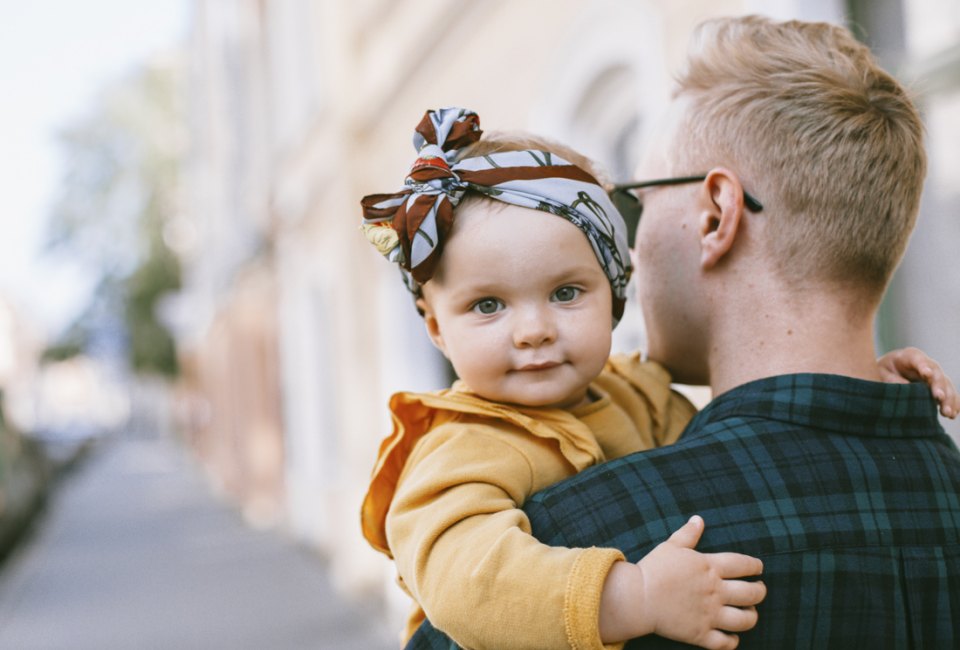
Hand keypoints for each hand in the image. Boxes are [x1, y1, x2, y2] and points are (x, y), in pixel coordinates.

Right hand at [598, 516, 765, 648]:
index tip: (758, 568)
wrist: (637, 597)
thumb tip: (699, 519)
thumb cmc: (653, 569)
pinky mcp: (700, 634)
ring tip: (749, 613)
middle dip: (760, 591)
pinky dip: (732, 641)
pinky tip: (732, 637)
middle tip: (758, 590)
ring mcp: (709, 614)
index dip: (755, 566)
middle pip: (752, 593)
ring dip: (751, 616)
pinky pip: (725, 643)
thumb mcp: (671, 546)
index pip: (744, 565)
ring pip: (745, 620)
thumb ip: (688, 534)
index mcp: (709, 567)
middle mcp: (714, 591)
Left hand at [878, 347, 958, 417]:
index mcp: (909, 356)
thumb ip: (891, 380)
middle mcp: (926, 364)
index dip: (923, 365)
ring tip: (947, 413)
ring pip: (946, 385)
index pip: (917, 358)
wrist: (886, 374)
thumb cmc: (881, 371)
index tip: (926, 374)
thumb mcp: (880, 373)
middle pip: (936, 373)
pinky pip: (949, 395)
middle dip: (939, 385)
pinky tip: (953, 414)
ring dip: (948, 399)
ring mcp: (934, 376)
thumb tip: (907, 388)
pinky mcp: (938, 388)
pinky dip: (953, 404)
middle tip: (939, 397)